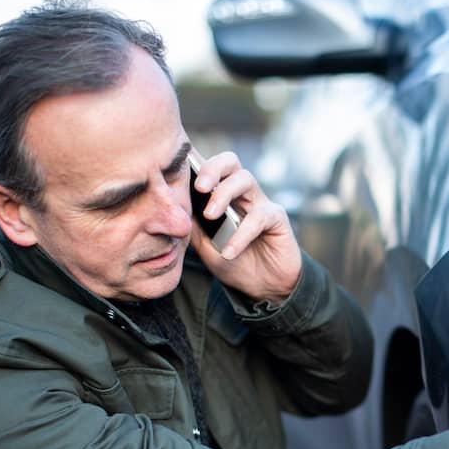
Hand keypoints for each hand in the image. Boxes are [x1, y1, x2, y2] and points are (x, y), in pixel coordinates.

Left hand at [189, 151, 301, 302]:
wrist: (263, 287)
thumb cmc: (233, 262)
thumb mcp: (203, 245)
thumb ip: (191, 224)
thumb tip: (172, 207)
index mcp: (222, 194)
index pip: (209, 167)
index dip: (195, 163)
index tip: (176, 170)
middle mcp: (242, 192)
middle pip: (230, 161)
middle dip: (212, 169)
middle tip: (199, 187)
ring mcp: (260, 202)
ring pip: (245, 179)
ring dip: (224, 194)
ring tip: (210, 215)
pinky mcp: (277, 218)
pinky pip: (259, 217)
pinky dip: (242, 234)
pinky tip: (230, 252)